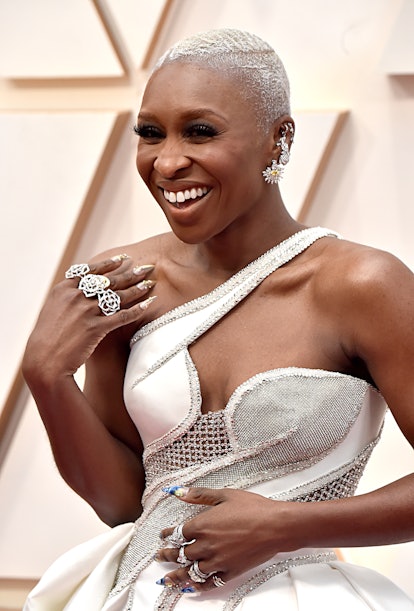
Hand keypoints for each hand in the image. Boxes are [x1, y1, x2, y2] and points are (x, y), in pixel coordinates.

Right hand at [23, 255, 156, 379]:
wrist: (44, 361)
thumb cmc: (47, 338)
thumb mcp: (53, 311)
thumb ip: (67, 298)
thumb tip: (81, 289)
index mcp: (63, 289)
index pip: (90, 271)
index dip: (109, 264)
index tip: (123, 259)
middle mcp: (76, 297)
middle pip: (108, 282)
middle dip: (130, 274)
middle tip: (146, 268)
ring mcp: (86, 312)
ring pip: (118, 296)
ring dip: (137, 289)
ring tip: (150, 284)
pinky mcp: (95, 328)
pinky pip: (122, 316)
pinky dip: (137, 310)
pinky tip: (148, 304)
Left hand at [156, 486, 298, 592]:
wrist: (276, 525)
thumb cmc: (253, 507)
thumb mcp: (224, 495)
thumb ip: (199, 495)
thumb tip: (178, 492)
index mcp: (202, 525)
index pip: (177, 533)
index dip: (168, 535)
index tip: (163, 536)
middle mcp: (206, 545)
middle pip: (180, 554)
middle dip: (167, 555)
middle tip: (160, 557)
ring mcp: (217, 561)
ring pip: (190, 572)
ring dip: (176, 575)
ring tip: (167, 579)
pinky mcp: (230, 572)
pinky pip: (209, 583)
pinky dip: (198, 586)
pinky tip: (191, 588)